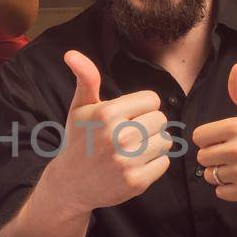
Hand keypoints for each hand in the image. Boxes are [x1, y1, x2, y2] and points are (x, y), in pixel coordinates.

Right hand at [37, 50, 170, 216]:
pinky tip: (134, 164)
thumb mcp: (80, 108)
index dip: (141, 107)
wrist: (70, 184)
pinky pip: (164, 162)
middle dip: (148, 125)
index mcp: (107, 114)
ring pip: (166, 141)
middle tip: (129, 134)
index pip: (152, 99)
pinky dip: (153, 164)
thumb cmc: (79, 140)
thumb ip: (86, 79)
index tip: (126, 116)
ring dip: (153, 144)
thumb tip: (71, 53)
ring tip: (132, 149)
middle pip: (161, 119)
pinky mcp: (136, 182)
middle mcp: (118, 136)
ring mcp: (128, 161)